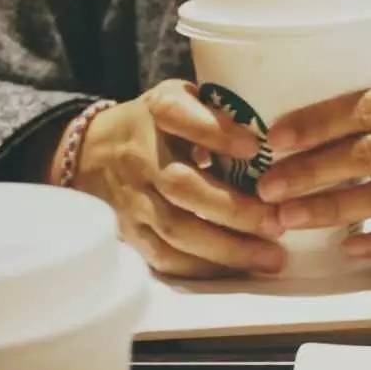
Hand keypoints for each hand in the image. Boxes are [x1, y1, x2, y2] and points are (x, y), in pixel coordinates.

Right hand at [55, 80, 284, 276]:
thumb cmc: (159, 124)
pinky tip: (238, 270)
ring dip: (226, 249)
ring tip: (269, 259)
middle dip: (234, 210)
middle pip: (182, 187)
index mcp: (157, 113)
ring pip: (175, 229)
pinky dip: (203, 268)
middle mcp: (140, 156)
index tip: (255, 146)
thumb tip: (274, 139)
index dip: (216, 132)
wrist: (93, 150)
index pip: (180, 116)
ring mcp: (132, 197)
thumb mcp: (184, 99)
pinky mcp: (129, 231)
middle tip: (277, 223)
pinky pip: (164, 257)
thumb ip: (221, 112)